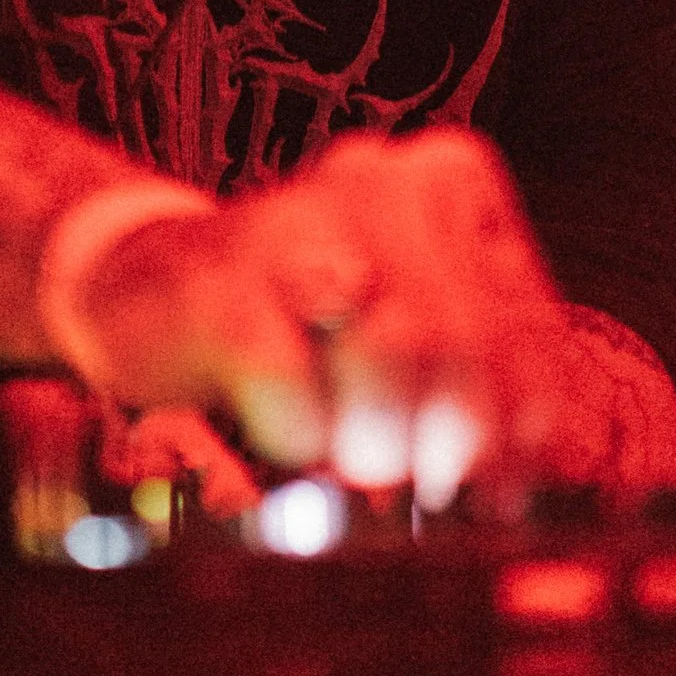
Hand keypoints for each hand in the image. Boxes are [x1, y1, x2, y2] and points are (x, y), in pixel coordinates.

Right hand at [69, 129, 675, 503]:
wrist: (144, 288)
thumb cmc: (303, 327)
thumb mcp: (412, 342)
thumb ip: (484, 390)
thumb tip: (531, 479)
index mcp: (451, 184)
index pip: (529, 327)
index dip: (525, 432)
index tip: (503, 497)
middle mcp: (385, 179)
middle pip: (465, 342)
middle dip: (450, 443)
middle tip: (420, 490)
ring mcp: (300, 216)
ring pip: (395, 348)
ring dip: (377, 436)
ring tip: (353, 454)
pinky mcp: (221, 277)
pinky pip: (293, 382)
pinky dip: (298, 432)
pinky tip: (287, 428)